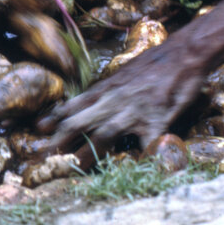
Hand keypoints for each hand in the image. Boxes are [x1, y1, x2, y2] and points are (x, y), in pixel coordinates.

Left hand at [37, 32, 206, 153]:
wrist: (184, 53)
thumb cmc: (155, 63)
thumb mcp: (123, 74)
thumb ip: (107, 91)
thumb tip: (88, 104)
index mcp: (106, 89)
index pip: (74, 105)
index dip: (56, 118)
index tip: (39, 130)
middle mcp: (114, 100)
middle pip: (80, 122)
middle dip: (60, 142)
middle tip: (45, 160)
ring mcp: (135, 111)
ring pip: (104, 133)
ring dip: (89, 152)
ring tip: (75, 168)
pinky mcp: (157, 120)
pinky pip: (147, 144)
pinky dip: (142, 158)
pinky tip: (135, 171)